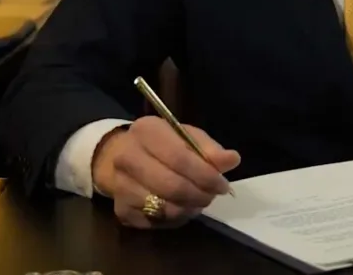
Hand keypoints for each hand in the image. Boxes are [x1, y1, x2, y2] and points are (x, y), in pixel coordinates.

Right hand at [92, 116, 240, 228]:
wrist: (120, 156)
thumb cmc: (161, 144)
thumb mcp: (186, 136)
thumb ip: (209, 149)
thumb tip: (232, 160)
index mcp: (146, 131)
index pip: (180, 158)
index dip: (205, 175)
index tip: (223, 184)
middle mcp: (127, 158)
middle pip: (172, 186)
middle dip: (200, 195)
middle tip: (213, 195)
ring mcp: (121, 186)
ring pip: (165, 208)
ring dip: (190, 208)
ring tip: (198, 200)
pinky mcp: (121, 210)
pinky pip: (157, 222)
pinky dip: (176, 218)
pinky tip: (181, 206)